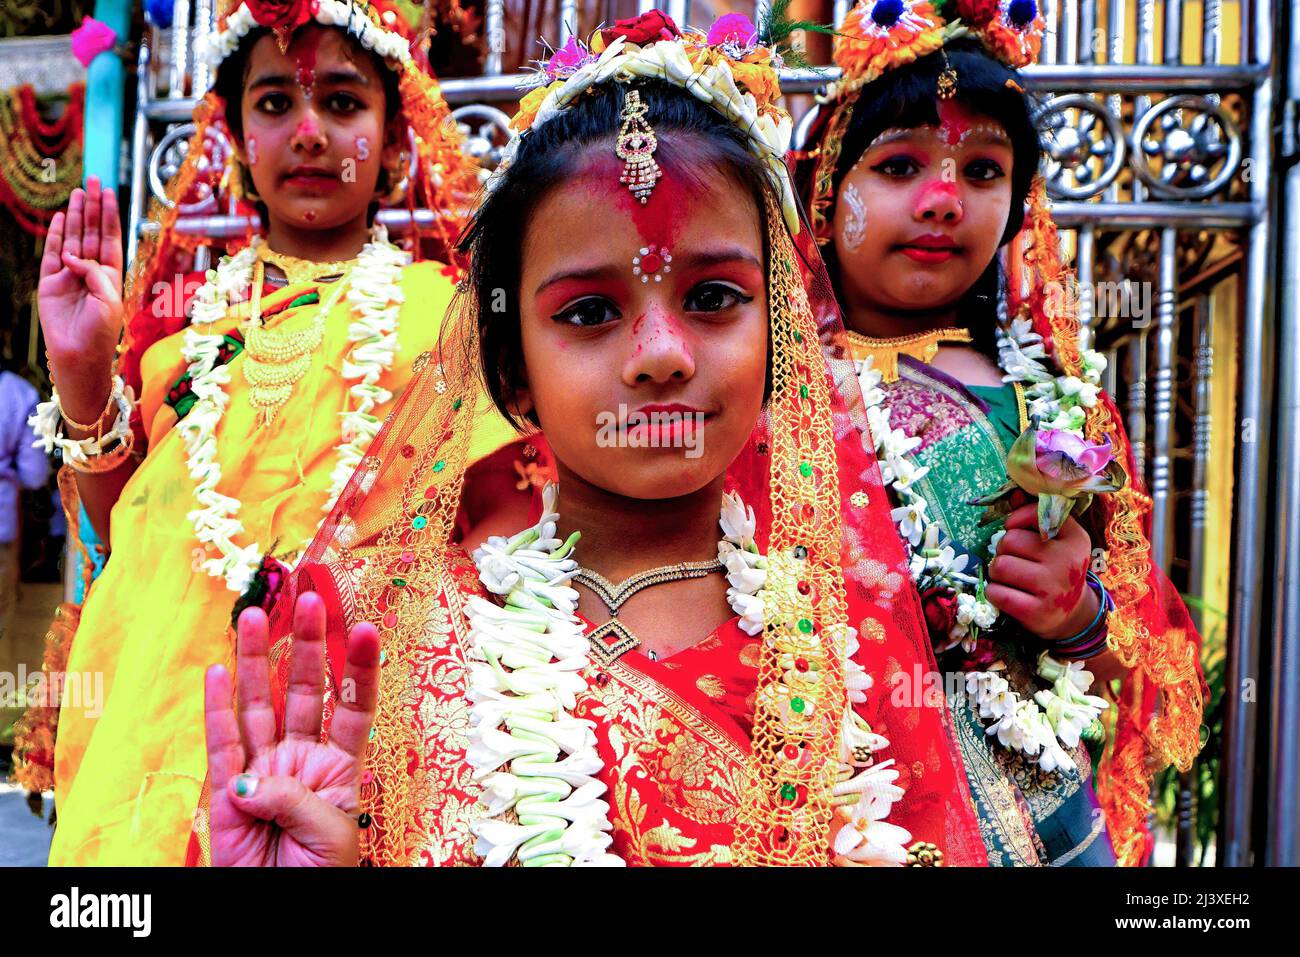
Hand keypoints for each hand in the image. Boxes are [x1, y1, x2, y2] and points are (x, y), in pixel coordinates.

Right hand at [37, 176, 124, 421]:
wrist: (79, 353)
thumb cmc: (101, 331)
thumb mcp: (109, 299)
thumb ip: (96, 273)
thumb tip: (74, 256)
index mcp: (111, 274)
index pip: (111, 237)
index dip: (109, 215)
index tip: (109, 192)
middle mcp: (91, 271)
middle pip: (92, 231)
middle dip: (93, 207)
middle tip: (93, 181)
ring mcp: (69, 274)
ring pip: (72, 238)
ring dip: (75, 215)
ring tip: (78, 193)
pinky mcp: (50, 282)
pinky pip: (52, 253)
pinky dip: (56, 235)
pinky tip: (60, 218)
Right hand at [204, 591, 379, 866]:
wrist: (279, 910)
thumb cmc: (317, 875)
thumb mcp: (330, 833)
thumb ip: (297, 798)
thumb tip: (253, 779)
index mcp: (340, 766)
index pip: (355, 707)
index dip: (360, 669)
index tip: (366, 629)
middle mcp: (302, 758)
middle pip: (305, 691)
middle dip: (306, 645)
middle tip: (307, 599)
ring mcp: (263, 769)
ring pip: (260, 705)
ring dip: (255, 661)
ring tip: (255, 616)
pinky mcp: (226, 791)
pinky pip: (222, 744)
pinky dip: (217, 708)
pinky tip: (217, 671)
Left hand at [986, 504, 1097, 640]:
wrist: (1070, 614)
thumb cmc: (1056, 569)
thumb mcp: (1055, 540)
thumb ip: (1035, 515)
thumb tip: (1013, 493)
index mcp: (1074, 538)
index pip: (1034, 513)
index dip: (1015, 521)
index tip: (1016, 530)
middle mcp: (1066, 561)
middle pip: (1009, 540)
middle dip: (1003, 550)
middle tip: (1015, 560)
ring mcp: (1052, 588)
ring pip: (999, 566)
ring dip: (997, 572)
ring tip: (1011, 577)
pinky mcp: (1036, 611)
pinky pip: (996, 592)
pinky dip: (994, 592)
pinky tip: (1007, 594)